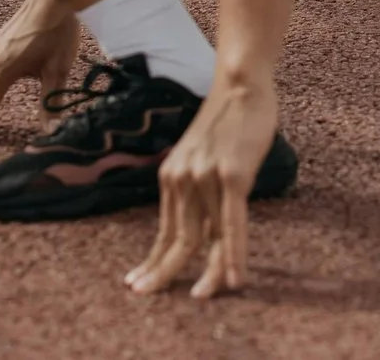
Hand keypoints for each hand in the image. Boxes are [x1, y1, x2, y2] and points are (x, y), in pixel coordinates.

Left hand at [128, 73, 279, 298]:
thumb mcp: (205, 157)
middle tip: (147, 296)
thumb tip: (209, 228)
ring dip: (210, 272)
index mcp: (172, 177)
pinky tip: (235, 278)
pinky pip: (231, 225)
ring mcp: (206, 178)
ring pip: (207, 238)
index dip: (153, 260)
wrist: (240, 83)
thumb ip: (202, 189)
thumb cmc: (229, 119)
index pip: (163, 230)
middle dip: (164, 273)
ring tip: (205, 297)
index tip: (139, 283)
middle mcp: (182, 180)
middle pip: (178, 240)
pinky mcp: (232, 177)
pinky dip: (234, 255)